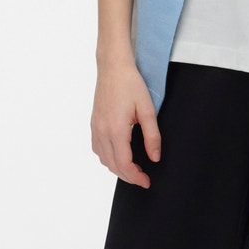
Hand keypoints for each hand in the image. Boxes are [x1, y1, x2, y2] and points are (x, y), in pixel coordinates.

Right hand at [91, 59, 161, 186]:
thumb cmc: (130, 84)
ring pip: (104, 159)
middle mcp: (102, 132)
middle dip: (128, 176)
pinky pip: (98, 149)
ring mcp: (95, 128)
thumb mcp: (147, 109)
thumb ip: (152, 136)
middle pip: (113, 166)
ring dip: (117, 169)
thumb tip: (155, 157)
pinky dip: (108, 158)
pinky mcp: (94, 124)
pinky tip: (118, 155)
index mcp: (116, 130)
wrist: (113, 67)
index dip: (136, 177)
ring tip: (133, 169)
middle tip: (143, 178)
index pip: (124, 164)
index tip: (147, 181)